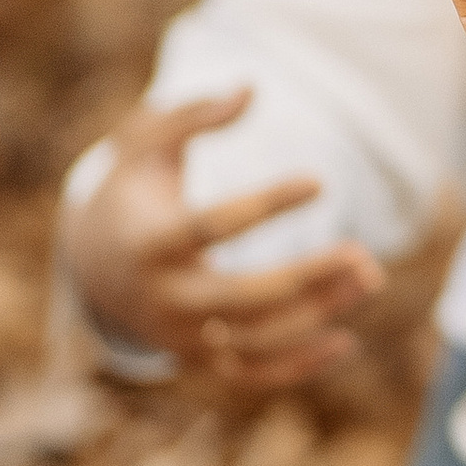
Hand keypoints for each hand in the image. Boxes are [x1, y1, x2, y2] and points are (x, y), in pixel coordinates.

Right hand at [65, 89, 382, 387]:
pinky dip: (297, 368)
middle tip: (363, 252)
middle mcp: (163, 297)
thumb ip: (192, 114)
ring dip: (317, 314)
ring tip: (371, 277)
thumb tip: (250, 89)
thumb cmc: (132, 191)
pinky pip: (250, 376)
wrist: (95, 264)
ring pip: (254, 339)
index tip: (320, 181)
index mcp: (149, 242)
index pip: (211, 227)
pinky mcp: (197, 358)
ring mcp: (180, 334)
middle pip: (240, 299)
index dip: (267, 205)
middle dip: (305, 278)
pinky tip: (346, 343)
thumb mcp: (145, 143)